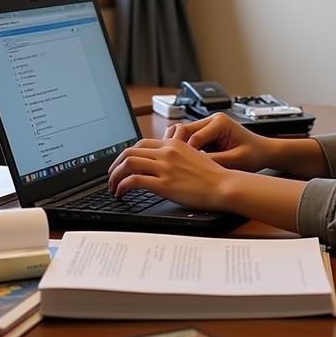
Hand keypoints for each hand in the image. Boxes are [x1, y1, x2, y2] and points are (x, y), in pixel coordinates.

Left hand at [107, 138, 233, 211]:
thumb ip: (176, 154)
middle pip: (130, 151)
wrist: (223, 185)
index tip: (122, 164)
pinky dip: (122, 186)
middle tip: (112, 176)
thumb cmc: (212, 175)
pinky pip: (134, 181)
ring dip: (115, 176)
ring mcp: (165, 167)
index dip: (127, 154)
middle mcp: (167, 152)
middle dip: (116, 165)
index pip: (141, 143)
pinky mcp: (164, 184)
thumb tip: (162, 162)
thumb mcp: (193, 156)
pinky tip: (121, 193)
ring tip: (113, 187)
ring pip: (128, 163)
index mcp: (173, 143)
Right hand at [164, 113, 276, 171]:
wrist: (264, 151)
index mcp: (219, 122)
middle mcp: (212, 120)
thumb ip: (213, 162)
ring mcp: (208, 126)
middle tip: (170, 166)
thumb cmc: (254, 154)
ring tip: (175, 165)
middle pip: (184, 131)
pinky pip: (189, 139)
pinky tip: (183, 163)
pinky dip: (184, 150)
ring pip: (183, 134)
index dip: (186, 154)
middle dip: (177, 148)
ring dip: (178, 148)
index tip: (180, 169)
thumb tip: (193, 167)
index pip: (194, 137)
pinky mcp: (206, 134)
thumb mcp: (234, 161)